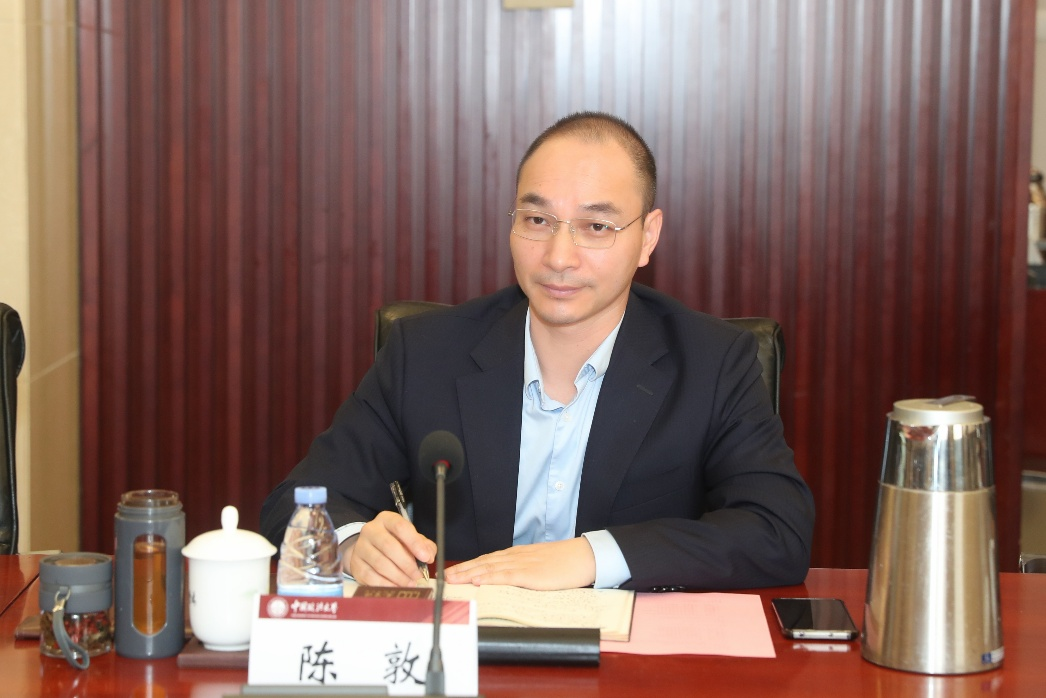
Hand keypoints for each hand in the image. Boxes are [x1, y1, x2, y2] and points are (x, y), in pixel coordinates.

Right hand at [343, 511, 435, 586]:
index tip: (426, 558)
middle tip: (418, 575)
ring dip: (398, 576)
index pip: (400, 526)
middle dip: (407, 564)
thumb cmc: (395, 543)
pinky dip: (386, 584)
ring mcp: (360, 547)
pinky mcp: (356, 564)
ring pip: (380, 563)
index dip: (414, 542)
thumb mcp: (411, 539)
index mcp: (386, 519)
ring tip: (410, 583)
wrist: (368, 549)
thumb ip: (424, 545)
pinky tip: (397, 587)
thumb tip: (429, 556)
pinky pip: (371, 577)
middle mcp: (371, 530)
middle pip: (389, 546)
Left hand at [444, 538, 595, 589]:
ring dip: (469, 573)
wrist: (584, 556)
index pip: (488, 559)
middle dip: (463, 569)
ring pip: (489, 568)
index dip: (470, 565)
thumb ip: (524, 569)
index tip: (454, 571)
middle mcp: (516, 557)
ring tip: (453, 579)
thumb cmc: (566, 562)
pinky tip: (477, 580)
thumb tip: (510, 578)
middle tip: (444, 576)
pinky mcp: (530, 574)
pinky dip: (489, 577)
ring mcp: (522, 564)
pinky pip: (505, 576)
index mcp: (518, 555)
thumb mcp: (540, 563)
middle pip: (484, 562)